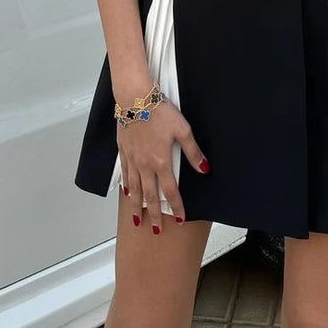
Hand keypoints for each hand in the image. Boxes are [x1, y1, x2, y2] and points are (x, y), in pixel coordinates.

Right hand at [118, 98, 208, 233]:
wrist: (135, 98)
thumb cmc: (159, 111)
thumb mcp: (183, 130)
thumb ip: (193, 152)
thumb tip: (204, 168)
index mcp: (161, 162)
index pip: (170, 191)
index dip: (176, 207)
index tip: (180, 219)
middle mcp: (145, 165)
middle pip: (149, 196)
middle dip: (154, 214)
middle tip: (155, 229)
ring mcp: (132, 158)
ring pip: (134, 188)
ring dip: (136, 205)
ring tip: (137, 218)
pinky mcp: (123, 149)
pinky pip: (124, 172)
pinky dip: (125, 185)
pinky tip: (126, 191)